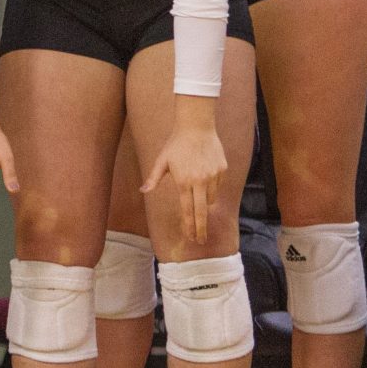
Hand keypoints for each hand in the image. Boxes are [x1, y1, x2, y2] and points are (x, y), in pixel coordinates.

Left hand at [142, 117, 227, 244]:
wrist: (196, 127)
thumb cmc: (176, 144)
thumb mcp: (161, 160)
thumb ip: (154, 178)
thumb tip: (143, 191)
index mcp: (184, 182)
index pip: (187, 210)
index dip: (189, 226)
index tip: (190, 237)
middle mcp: (200, 182)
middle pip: (202, 212)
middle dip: (201, 229)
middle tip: (200, 240)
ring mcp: (213, 176)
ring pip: (210, 199)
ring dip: (204, 203)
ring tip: (197, 196)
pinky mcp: (222, 170)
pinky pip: (218, 185)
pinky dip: (212, 188)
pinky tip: (205, 178)